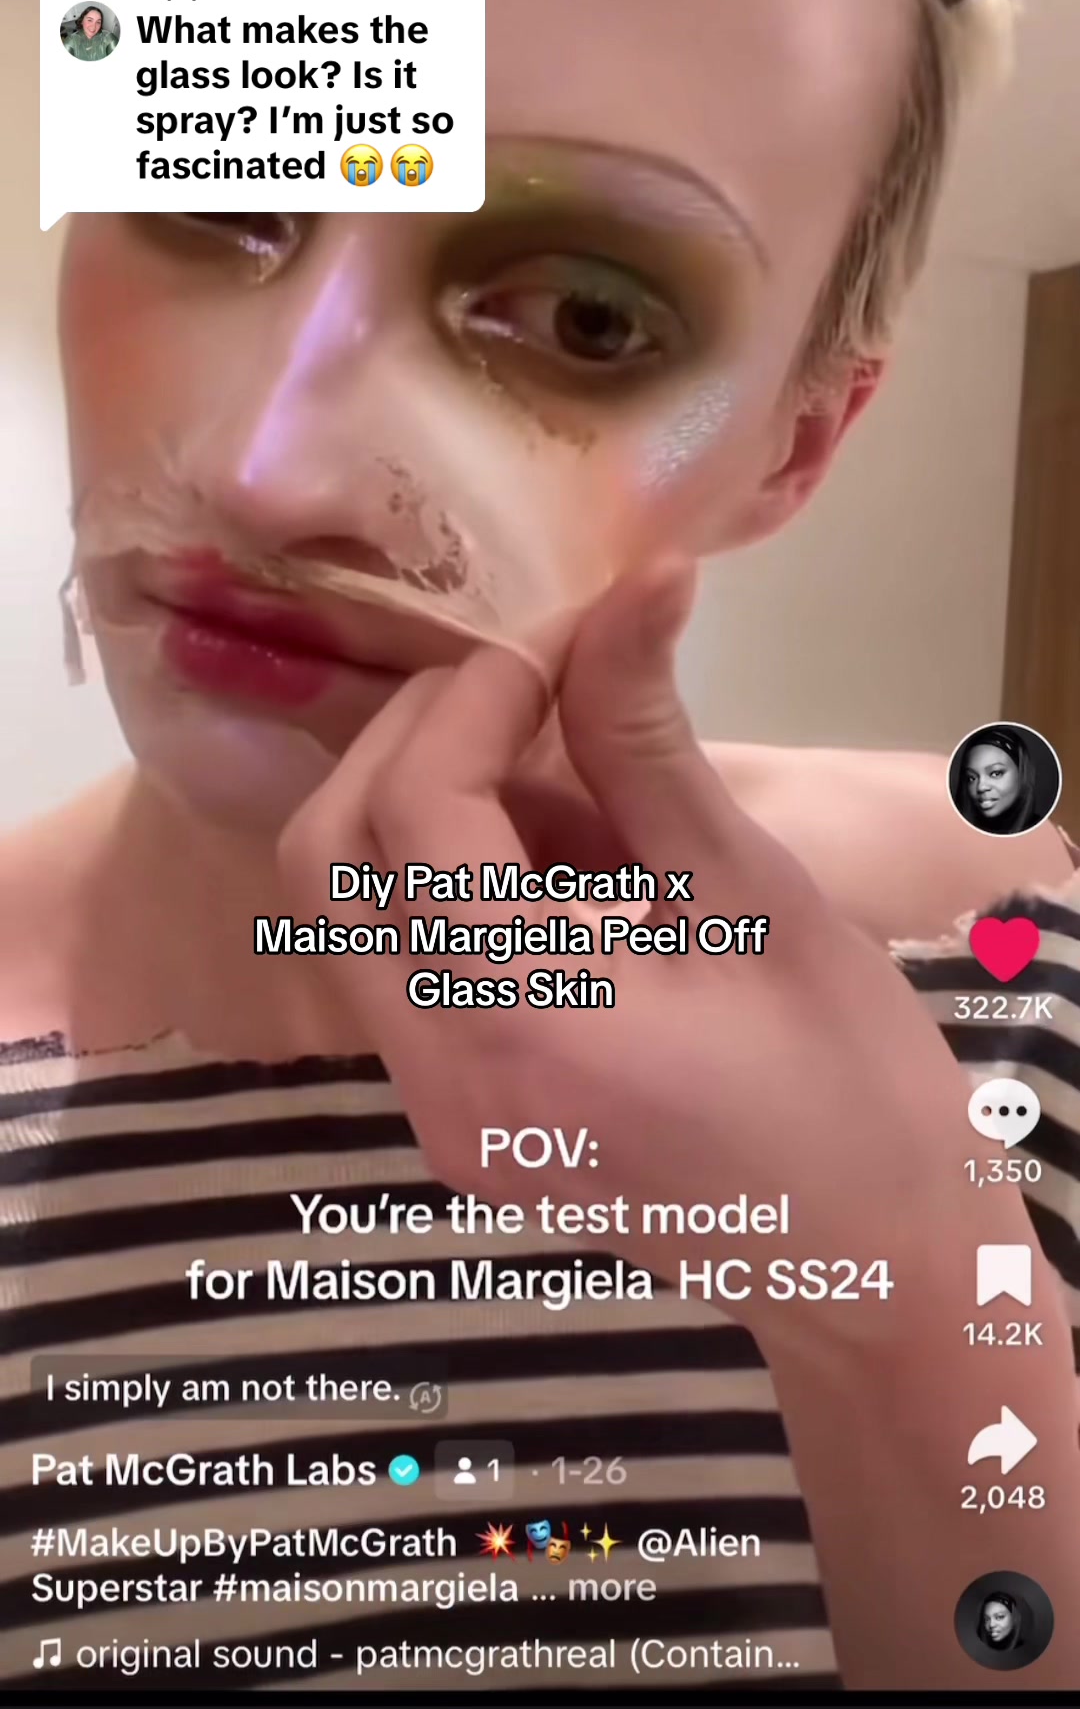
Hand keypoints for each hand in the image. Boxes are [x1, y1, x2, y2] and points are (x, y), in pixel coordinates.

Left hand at [279, 560, 981, 1359]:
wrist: (878, 1265)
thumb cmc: (851, 1078)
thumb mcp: (753, 891)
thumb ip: (652, 737)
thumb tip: (642, 575)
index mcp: (524, 1023)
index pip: (416, 811)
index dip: (478, 694)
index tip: (569, 639)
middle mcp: (440, 1080)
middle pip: (328, 860)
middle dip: (413, 741)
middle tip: (535, 688)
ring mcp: (435, 1115)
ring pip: (346, 916)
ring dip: (425, 813)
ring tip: (567, 783)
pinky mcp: (454, 1123)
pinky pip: (399, 970)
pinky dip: (450, 888)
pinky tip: (567, 871)